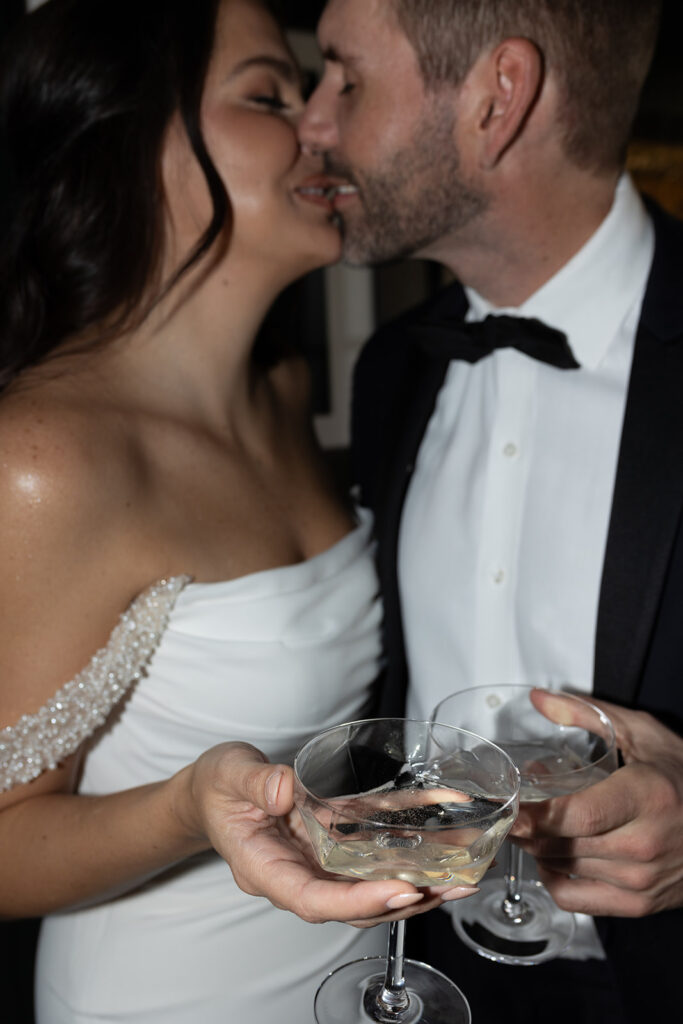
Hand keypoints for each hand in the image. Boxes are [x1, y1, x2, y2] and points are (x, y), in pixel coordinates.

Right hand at [175, 742, 476, 927]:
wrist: (215, 788)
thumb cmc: (217, 787)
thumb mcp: (228, 776)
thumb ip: (255, 783)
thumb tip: (285, 789)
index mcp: (266, 868)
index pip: (313, 900)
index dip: (357, 902)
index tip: (397, 892)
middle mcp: (297, 873)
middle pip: (353, 903)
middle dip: (402, 900)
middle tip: (448, 888)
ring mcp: (318, 860)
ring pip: (371, 882)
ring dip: (417, 881)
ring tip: (462, 874)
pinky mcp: (334, 839)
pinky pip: (373, 847)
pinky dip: (408, 843)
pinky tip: (444, 833)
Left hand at [511, 694, 682, 916]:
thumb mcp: (641, 732)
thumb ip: (585, 713)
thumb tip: (539, 698)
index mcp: (646, 796)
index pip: (576, 816)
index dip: (534, 814)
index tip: (508, 803)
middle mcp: (644, 843)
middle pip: (562, 842)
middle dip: (525, 826)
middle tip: (507, 807)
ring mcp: (642, 878)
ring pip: (563, 867)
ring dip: (535, 846)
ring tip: (530, 823)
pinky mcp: (640, 903)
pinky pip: (575, 899)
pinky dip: (551, 878)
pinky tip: (549, 856)